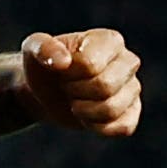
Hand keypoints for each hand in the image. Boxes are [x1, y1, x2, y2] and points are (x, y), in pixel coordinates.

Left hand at [19, 28, 141, 138]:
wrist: (45, 91)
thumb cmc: (43, 65)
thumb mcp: (33, 49)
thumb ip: (43, 47)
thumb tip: (63, 62)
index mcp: (110, 40)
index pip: (91, 65)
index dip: (70, 73)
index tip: (62, 68)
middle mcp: (128, 61)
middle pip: (105, 86)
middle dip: (76, 92)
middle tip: (67, 86)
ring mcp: (132, 88)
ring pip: (112, 109)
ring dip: (83, 111)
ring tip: (76, 101)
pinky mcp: (131, 113)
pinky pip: (123, 127)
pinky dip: (97, 127)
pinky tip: (87, 117)